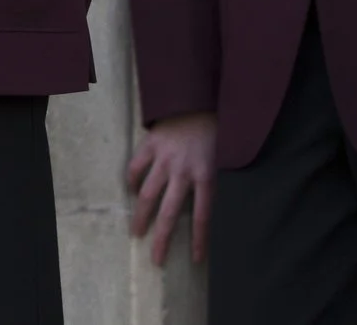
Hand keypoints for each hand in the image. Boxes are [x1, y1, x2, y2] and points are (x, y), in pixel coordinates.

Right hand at [125, 113, 215, 266]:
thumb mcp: (225, 157)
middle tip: (156, 258)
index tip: (196, 259)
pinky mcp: (151, 144)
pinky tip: (131, 190)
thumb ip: (217, 179)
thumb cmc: (216, 129)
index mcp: (206, 174)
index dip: (200, 240)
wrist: (198, 96)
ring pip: (148, 194)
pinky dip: (132, 180)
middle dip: (163, 238)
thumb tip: (217, 206)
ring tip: (136, 231)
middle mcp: (183, 170)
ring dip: (141, 216)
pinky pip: (136, 167)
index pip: (203, 215)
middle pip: (170, 212)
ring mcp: (164, 158)